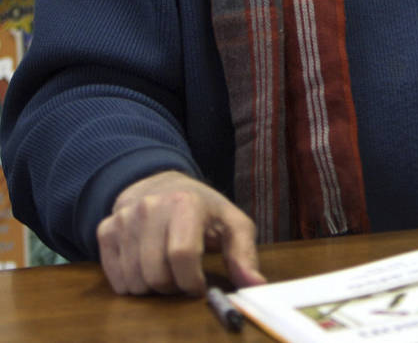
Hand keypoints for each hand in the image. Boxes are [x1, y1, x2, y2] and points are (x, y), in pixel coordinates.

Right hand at [96, 170, 265, 295]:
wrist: (162, 185)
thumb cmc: (203, 208)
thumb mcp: (233, 223)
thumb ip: (245, 254)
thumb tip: (255, 285)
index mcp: (185, 203)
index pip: (182, 255)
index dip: (192, 281)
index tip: (200, 286)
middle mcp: (150, 208)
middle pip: (156, 274)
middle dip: (173, 287)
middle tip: (183, 279)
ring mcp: (124, 219)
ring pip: (134, 281)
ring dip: (153, 287)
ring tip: (167, 271)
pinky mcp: (105, 230)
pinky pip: (115, 279)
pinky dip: (132, 284)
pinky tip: (147, 267)